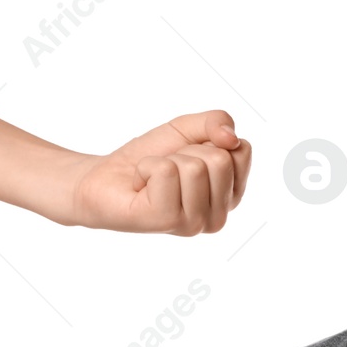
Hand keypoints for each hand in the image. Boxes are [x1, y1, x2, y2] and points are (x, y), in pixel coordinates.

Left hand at [66, 110, 249, 233]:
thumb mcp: (188, 129)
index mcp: (230, 197)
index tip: (189, 154)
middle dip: (188, 151)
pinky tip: (141, 185)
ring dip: (166, 160)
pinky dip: (147, 166)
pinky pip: (165, 171)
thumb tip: (232, 138)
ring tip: (154, 178)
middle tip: (168, 167)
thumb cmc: (148, 157)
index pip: (242, 152)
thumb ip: (217, 122)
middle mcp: (217, 217)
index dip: (210, 141)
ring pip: (194, 166)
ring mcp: (193, 224)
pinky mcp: (166, 220)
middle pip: (221, 160)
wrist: (104, 176)